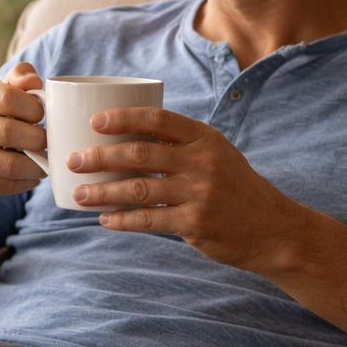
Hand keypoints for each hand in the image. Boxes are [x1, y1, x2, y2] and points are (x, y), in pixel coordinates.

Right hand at [0, 61, 47, 204]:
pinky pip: (5, 185)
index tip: (41, 116)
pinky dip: (26, 182)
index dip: (32, 107)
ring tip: (45, 162)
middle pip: (9, 132)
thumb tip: (34, 80)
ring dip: (36, 165)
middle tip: (47, 142)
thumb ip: (18, 80)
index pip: (6, 97)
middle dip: (38, 139)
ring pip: (10, 164)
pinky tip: (32, 176)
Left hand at [64, 107, 295, 274]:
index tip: (95, 122)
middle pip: (141, 153)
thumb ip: (181, 144)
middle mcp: (202, 162)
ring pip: (139, 188)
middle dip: (101, 156)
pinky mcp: (196, 223)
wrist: (273, 229)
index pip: (159, 119)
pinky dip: (123, 220)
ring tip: (79, 194)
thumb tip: (126, 136)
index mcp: (205, 138)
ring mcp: (200, 193)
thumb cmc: (235, 188)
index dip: (124, 117)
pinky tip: (105, 220)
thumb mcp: (217, 154)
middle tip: (73, 160)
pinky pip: (149, 220)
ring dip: (103, 191)